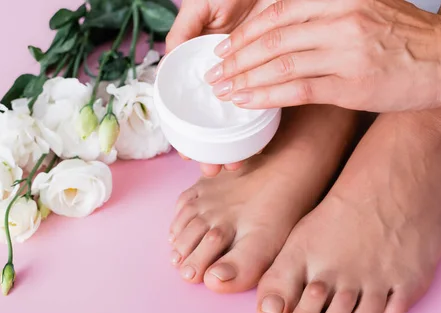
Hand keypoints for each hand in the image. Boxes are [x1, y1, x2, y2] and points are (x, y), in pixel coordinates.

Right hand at [166, 0, 276, 175]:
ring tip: (233, 165)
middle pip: (215, 121)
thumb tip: (166, 63)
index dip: (187, 132)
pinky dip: (259, 126)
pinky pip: (266, 103)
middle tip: (212, 169)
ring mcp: (249, 78)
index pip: (191, 107)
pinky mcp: (274, 73)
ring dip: (234, 146)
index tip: (187, 153)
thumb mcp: (199, 9)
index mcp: (202, 66)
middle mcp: (225, 77)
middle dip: (212, 149)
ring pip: (238, 121)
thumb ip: (182, 33)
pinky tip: (255, 145)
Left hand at [204, 0, 440, 111]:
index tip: (225, 48)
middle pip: (271, 38)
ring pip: (279, 64)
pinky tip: (246, 101)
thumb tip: (282, 29)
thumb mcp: (366, 7)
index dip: (245, 32)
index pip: (277, 13)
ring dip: (244, 78)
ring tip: (222, 89)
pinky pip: (296, 90)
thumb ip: (326, 12)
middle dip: (236, 57)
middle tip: (214, 72)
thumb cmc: (405, 36)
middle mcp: (341, 20)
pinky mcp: (351, 86)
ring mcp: (345, 53)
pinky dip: (266, 95)